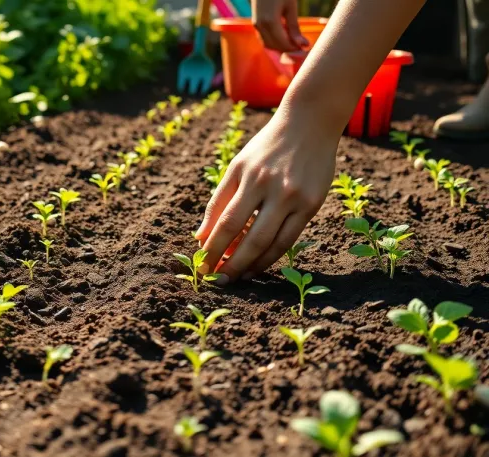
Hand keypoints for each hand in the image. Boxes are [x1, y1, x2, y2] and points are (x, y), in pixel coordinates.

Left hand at [194, 109, 338, 283]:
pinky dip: (271, 257)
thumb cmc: (266, 148)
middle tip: (215, 280)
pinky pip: (288, 240)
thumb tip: (201, 237)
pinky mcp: (312, 205)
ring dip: (249, 265)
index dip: (212, 247)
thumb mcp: (237, 167)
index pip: (225, 221)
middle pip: (246, 236)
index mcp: (247, 176)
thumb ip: (218, 202)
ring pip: (269, 243)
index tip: (200, 265)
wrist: (309, 123)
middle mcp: (270, 187)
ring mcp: (294, 197)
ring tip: (235, 277)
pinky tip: (257, 266)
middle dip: (228, 262)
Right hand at [252, 0, 308, 51]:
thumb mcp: (290, 7)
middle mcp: (260, 26)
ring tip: (294, 40)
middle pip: (275, 47)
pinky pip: (264, 38)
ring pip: (268, 44)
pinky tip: (284, 35)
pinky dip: (274, 41)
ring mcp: (256, 25)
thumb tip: (303, 45)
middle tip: (301, 46)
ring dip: (280, 46)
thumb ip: (294, 28)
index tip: (306, 47)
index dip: (295, 48)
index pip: (283, 44)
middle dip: (288, 49)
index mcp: (270, 22)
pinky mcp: (255, 23)